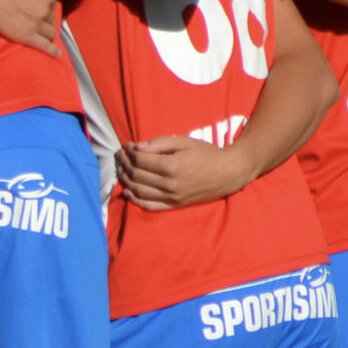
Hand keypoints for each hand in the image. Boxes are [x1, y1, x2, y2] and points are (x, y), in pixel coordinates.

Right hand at [0, 0, 60, 54]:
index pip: (52, 6)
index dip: (44, 9)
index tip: (38, 12)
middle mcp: (45, 9)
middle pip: (51, 20)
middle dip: (44, 22)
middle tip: (35, 24)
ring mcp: (37, 24)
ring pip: (50, 33)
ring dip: (46, 35)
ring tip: (41, 38)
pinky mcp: (27, 36)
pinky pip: (45, 46)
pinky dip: (52, 51)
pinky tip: (56, 54)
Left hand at [116, 135, 250, 209]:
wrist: (228, 173)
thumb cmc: (206, 153)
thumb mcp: (184, 141)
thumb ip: (160, 143)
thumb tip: (138, 147)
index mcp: (171, 166)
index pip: (140, 160)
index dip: (129, 152)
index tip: (127, 146)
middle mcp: (169, 184)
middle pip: (136, 175)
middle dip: (124, 164)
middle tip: (120, 155)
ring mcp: (171, 197)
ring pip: (139, 191)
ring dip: (125, 180)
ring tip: (121, 169)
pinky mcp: (174, 205)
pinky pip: (149, 205)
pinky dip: (135, 199)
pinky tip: (128, 190)